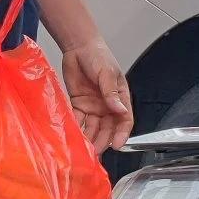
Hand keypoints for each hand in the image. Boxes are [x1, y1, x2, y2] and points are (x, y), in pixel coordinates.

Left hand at [62, 37, 132, 153]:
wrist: (78, 47)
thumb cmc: (98, 56)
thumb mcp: (107, 73)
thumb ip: (111, 92)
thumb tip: (119, 109)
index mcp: (120, 98)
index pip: (125, 120)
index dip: (122, 133)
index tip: (117, 144)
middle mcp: (107, 105)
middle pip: (108, 128)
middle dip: (103, 140)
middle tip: (96, 151)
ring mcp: (93, 107)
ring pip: (93, 127)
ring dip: (90, 138)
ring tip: (84, 148)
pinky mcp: (79, 105)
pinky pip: (79, 120)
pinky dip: (77, 128)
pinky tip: (73, 135)